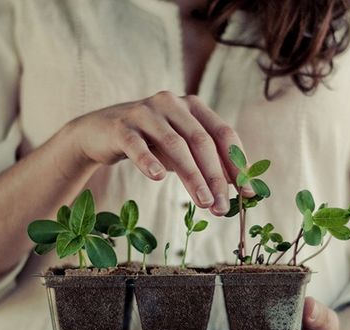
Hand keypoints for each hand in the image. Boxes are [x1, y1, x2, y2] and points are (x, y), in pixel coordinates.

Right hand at [66, 91, 253, 214]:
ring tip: (203, 202)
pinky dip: (149, 161)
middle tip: (222, 207)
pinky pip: (137, 145)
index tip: (248, 193)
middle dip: (215, 177)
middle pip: (201, 141)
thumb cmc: (149, 143)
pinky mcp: (121, 126)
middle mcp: (172, 104)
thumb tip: (237, 189)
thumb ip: (205, 163)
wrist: (101, 132)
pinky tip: (158, 178)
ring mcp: (146, 112)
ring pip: (174, 144)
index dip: (237, 163)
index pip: (223, 134)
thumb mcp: (181, 150)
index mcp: (193, 107)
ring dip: (192, 176)